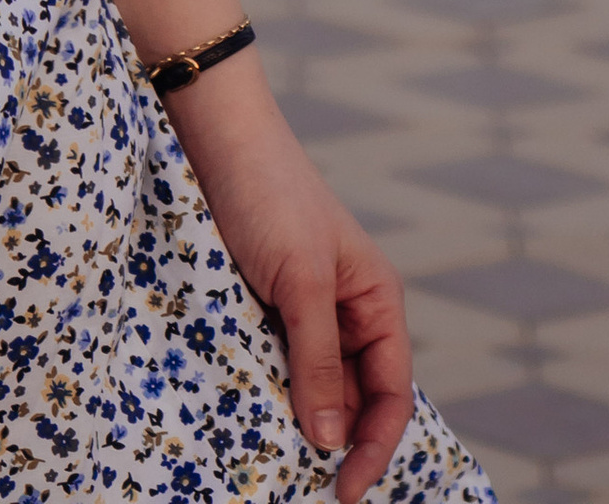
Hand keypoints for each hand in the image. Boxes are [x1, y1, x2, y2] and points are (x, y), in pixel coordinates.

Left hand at [177, 95, 414, 499]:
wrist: (218, 139)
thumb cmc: (270, 196)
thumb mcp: (301, 282)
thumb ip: (318, 362)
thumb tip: (330, 441)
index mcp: (377, 301)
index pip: (390, 393)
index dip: (373, 447)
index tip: (344, 491)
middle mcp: (348, 310)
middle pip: (354, 397)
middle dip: (335, 441)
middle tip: (304, 483)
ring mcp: (306, 309)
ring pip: (314, 386)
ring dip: (300, 418)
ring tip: (276, 456)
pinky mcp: (267, 304)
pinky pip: (278, 363)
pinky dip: (270, 392)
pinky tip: (254, 414)